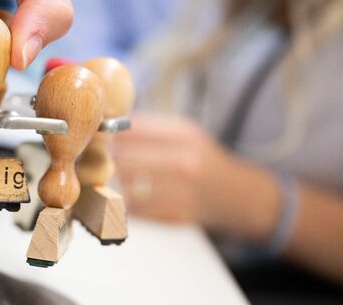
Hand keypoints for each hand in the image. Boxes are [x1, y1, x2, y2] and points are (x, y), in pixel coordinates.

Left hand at [113, 112, 239, 224]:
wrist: (237, 195)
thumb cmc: (203, 159)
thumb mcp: (185, 132)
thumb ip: (148, 126)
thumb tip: (107, 124)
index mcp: (184, 136)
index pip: (130, 130)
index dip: (112, 133)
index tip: (105, 135)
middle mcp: (183, 164)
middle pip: (123, 159)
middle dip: (112, 158)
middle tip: (108, 158)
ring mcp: (181, 193)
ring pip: (126, 186)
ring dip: (119, 182)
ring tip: (122, 177)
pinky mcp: (176, 217)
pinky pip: (136, 208)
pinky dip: (131, 202)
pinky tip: (138, 195)